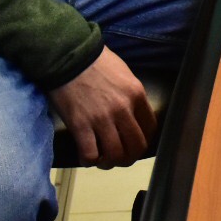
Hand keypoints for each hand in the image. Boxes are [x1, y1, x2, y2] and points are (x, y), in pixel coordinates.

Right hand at [47, 46, 154, 168]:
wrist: (69, 58)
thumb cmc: (97, 63)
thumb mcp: (125, 75)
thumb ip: (132, 96)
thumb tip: (134, 115)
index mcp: (136, 95)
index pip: (150, 128)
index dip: (144, 140)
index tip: (136, 143)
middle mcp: (123, 110)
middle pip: (136, 146)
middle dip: (129, 157)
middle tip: (121, 157)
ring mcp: (101, 119)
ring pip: (115, 154)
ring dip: (110, 162)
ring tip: (104, 160)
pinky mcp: (80, 126)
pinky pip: (90, 155)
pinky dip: (89, 160)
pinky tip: (88, 155)